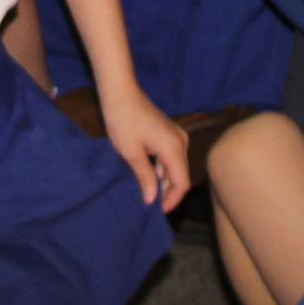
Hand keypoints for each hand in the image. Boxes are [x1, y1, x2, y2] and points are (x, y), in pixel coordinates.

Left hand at [103, 85, 191, 210]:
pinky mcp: (169, 132)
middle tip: (150, 205)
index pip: (182, 182)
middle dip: (168, 192)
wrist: (120, 93)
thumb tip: (151, 199)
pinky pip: (171, 156)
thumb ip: (145, 177)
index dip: (172, 200)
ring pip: (176, 166)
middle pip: (181, 175)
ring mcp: (176, 135)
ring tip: (147, 193)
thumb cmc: (123, 122)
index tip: (157, 211)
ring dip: (164, 181)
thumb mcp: (132, 154)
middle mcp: (181, 141)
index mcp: (174, 148)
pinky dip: (162, 169)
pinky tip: (148, 175)